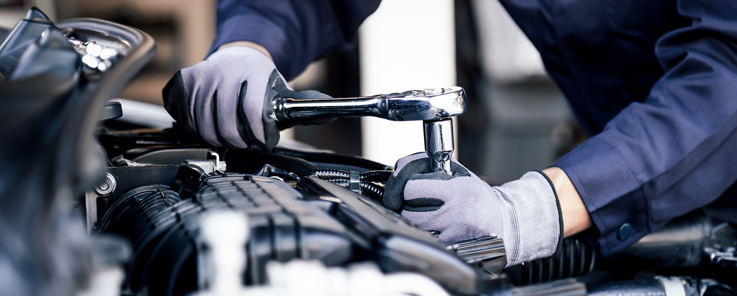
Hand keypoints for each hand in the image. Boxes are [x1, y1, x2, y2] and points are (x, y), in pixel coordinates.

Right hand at [162, 45, 330, 149]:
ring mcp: (203, 76)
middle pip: (226, 126)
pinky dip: (198, 129)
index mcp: (254, 73)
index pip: (253, 113)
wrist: (238, 57)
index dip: (258, 136)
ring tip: (230, 135)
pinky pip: (186, 119)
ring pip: (204, 127)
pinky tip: (211, 125)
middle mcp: (226, 72)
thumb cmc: (262, 81)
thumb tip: (332, 114)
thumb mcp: (285, 91)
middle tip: (246, 143)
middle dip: (239, 142)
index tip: (262, 142)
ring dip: (217, 138)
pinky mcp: (185, 83)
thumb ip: (305, 106)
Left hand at [383, 153, 562, 265]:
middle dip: (406, 206)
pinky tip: (435, 230)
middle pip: (407, 211)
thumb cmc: (477, 197)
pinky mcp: (453, 251)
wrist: (505, 224)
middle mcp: (457, 213)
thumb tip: (399, 168)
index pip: (410, 188)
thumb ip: (428, 168)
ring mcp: (454, 235)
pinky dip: (424, 236)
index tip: (409, 187)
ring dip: (414, 222)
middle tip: (417, 203)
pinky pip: (425, 242)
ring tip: (429, 216)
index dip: (404, 186)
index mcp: (458, 189)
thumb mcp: (459, 174)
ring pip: (414, 228)